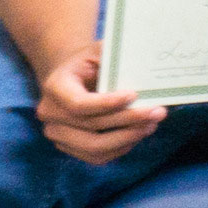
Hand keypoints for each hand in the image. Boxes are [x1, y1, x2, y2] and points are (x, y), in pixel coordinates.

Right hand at [34, 45, 163, 163]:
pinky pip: (96, 157)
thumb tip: (145, 64)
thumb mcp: (100, 51)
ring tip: (151, 124)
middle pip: (91, 126)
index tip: (134, 95)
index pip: (78, 103)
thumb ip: (116, 57)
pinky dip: (121, 148)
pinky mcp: (69, 147)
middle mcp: (50, 113)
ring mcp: (57, 133)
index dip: (107, 104)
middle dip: (128, 120)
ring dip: (127, 137)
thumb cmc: (91, 62)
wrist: (75, 77)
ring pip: (94, 147)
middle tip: (158, 112)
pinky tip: (138, 134)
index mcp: (55, 86)